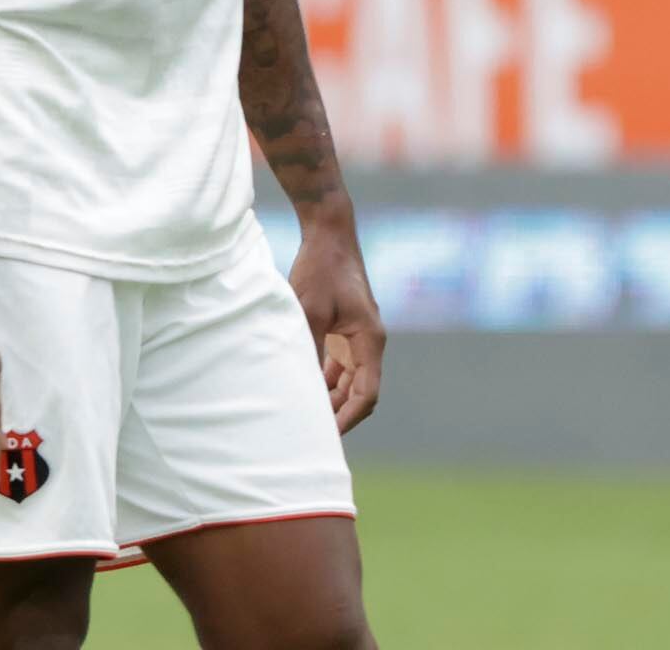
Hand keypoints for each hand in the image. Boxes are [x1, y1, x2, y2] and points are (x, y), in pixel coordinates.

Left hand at [289, 217, 384, 432]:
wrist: (329, 233)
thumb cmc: (321, 268)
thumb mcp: (309, 310)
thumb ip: (308, 348)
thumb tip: (299, 384)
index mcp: (369, 340)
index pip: (366, 393)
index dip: (348, 418)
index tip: (327, 435)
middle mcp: (368, 342)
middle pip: (359, 392)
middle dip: (339, 414)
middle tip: (311, 434)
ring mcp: (357, 336)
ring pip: (348, 380)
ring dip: (330, 398)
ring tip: (304, 417)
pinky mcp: (344, 329)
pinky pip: (338, 365)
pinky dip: (324, 380)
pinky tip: (304, 390)